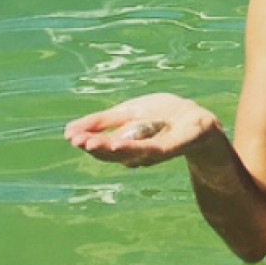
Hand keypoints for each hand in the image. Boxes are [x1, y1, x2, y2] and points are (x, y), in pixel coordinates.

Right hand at [64, 92, 219, 167]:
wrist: (197, 119)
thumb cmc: (163, 116)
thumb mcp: (130, 112)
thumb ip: (104, 121)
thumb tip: (69, 130)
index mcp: (124, 142)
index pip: (101, 143)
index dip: (85, 139)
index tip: (68, 134)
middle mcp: (134, 152)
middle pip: (110, 151)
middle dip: (94, 146)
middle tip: (76, 140)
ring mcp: (152, 151)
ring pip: (126, 153)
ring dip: (108, 149)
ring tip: (90, 143)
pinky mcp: (169, 148)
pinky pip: (149, 150)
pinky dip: (133, 148)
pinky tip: (119, 144)